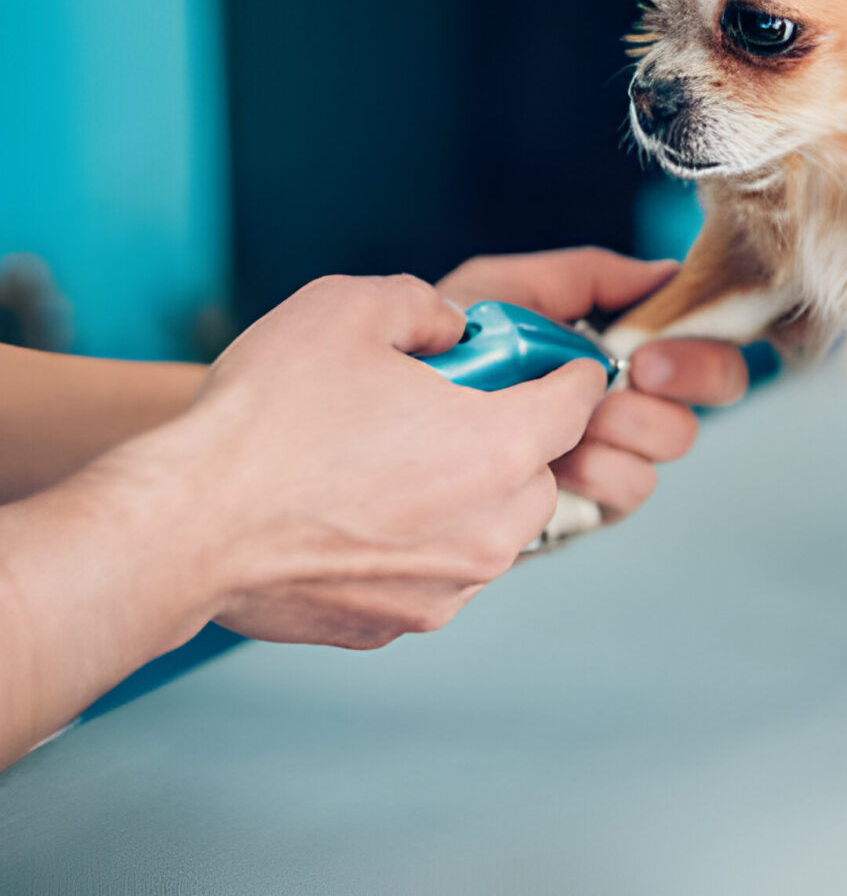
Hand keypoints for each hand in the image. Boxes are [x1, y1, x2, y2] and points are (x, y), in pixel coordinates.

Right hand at [152, 273, 607, 647]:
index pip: (579, 403)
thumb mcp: (348, 307)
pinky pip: (435, 575)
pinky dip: (415, 547)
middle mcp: (494, 526)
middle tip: (440, 414)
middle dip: (506, 440)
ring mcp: (450, 586)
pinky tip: (355, 519)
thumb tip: (453, 329)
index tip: (551, 367)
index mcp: (503, 445)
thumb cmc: (265, 419)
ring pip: (490, 530)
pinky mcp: (401, 624)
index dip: (566, 374)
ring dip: (462, 499)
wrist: (183, 529)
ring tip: (388, 468)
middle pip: (538, 472)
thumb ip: (425, 306)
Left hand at [436, 248, 747, 521]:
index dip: (701, 338)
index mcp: (619, 336)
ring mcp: (619, 447)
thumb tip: (666, 270)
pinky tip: (558, 463)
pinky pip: (635, 485)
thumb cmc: (442, 352)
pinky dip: (599, 470)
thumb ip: (588, 274)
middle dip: (683, 377)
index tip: (651, 348)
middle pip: (719, 384)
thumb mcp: (506, 290)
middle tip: (631, 376)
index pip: (704, 330)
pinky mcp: (597, 500)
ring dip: (627, 426)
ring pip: (675, 437)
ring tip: (572, 423)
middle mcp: (632, 390)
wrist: (390, 424)